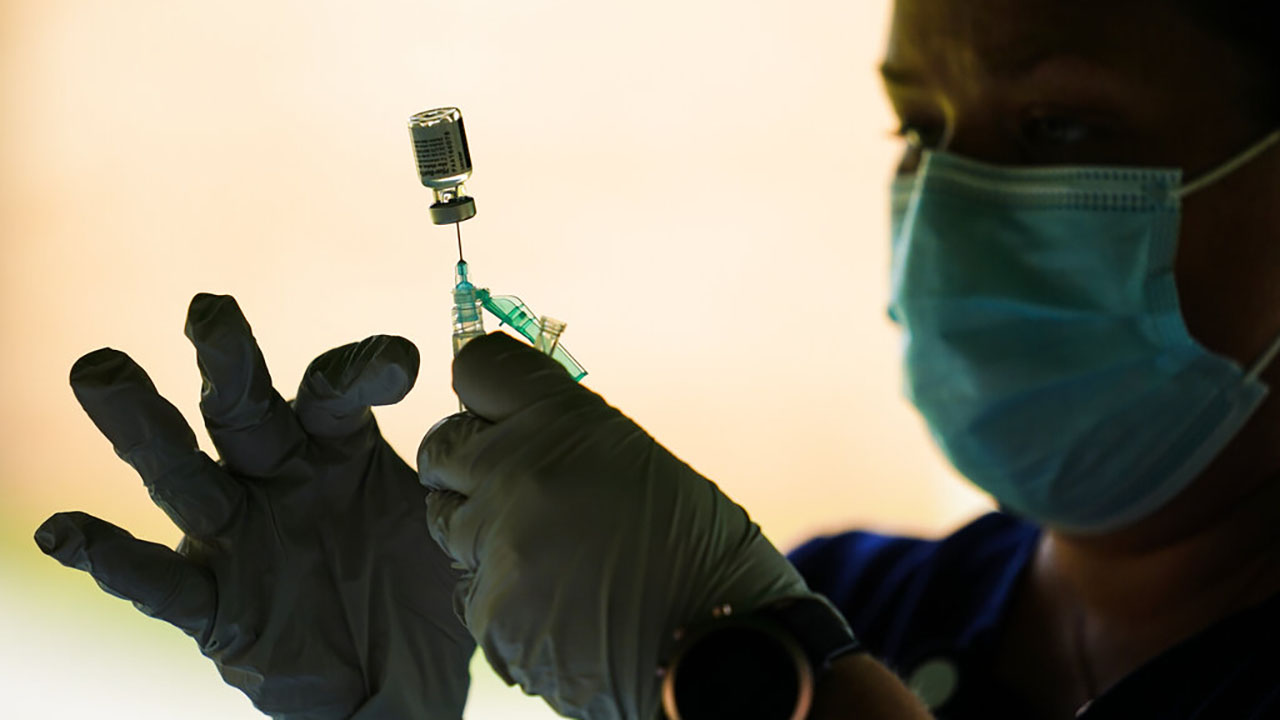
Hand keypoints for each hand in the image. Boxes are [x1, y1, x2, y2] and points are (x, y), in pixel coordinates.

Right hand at [35, 294, 474, 718]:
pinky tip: (64, 532)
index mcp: (338, 447)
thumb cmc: (426, 588)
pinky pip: (157, 581)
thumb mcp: (455, 520)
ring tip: (102, 369)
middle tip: (211, 310)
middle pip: (243, 408)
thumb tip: (509, 410)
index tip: (404, 366)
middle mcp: (278, 477)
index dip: (362, 368)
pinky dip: (110, 558)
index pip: (334, 388)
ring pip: (183, 473)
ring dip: (142, 425)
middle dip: (228, 361)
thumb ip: (466, 467)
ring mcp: (240, 537)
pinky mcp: (215, 604)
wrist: (406, 684)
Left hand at [418, 333, 827, 719]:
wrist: (720, 642)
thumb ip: (560, 433)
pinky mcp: (489, 611)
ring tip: (549, 551)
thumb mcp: (634, 458)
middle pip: (442, 446)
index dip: (484, 392)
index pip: (477, 370)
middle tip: (509, 486)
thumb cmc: (695, 548)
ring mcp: (497, 545)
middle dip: (467, 463)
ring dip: (483, 530)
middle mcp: (517, 472)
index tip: (494, 411)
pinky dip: (503, 594)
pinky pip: (470, 587)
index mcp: (562, 420)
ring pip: (447, 520)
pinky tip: (557, 602)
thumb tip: (504, 420)